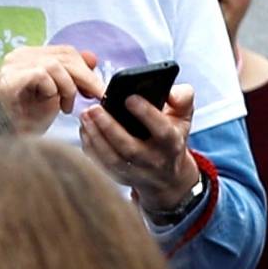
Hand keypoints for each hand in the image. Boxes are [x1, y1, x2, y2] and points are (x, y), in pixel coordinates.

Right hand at [0, 45, 103, 134]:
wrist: (5, 142)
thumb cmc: (28, 122)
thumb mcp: (56, 97)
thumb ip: (71, 77)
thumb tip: (92, 58)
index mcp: (29, 57)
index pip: (65, 52)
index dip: (85, 68)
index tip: (96, 90)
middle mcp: (18, 56)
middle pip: (64, 55)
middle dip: (85, 78)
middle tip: (93, 97)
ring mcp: (12, 66)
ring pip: (56, 65)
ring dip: (68, 88)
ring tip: (66, 108)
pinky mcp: (10, 78)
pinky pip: (42, 75)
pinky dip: (52, 91)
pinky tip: (51, 105)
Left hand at [78, 83, 197, 212]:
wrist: (166, 175)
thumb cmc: (171, 136)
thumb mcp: (183, 117)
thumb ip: (182, 98)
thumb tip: (170, 91)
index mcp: (172, 143)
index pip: (162, 130)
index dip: (146, 114)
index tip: (129, 97)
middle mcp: (154, 160)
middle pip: (130, 149)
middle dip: (110, 127)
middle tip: (94, 108)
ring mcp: (136, 172)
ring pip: (112, 159)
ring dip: (95, 137)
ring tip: (85, 115)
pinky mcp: (119, 177)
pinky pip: (101, 164)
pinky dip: (90, 147)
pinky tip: (84, 128)